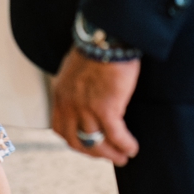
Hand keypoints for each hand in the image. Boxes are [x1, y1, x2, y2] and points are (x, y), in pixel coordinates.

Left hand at [51, 49, 140, 164]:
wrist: (108, 36)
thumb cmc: (97, 46)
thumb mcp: (76, 68)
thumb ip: (77, 85)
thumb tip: (88, 95)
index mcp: (61, 94)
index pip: (60, 129)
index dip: (75, 141)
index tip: (88, 145)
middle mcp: (70, 104)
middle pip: (77, 142)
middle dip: (94, 153)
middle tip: (109, 156)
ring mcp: (86, 108)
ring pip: (96, 143)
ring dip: (112, 154)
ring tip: (124, 157)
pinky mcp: (106, 108)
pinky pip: (116, 135)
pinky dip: (125, 145)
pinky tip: (133, 148)